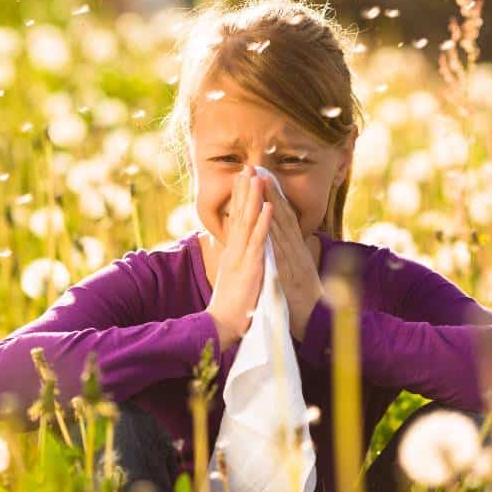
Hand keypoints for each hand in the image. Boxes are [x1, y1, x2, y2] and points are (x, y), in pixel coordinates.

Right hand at [206, 165, 273, 350]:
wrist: (222, 325)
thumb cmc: (231, 305)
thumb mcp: (234, 277)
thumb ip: (237, 261)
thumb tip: (239, 251)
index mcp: (233, 252)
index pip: (236, 219)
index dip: (240, 198)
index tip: (242, 178)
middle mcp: (235, 250)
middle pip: (239, 214)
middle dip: (244, 190)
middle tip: (247, 166)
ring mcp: (241, 257)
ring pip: (248, 222)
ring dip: (253, 198)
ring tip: (257, 177)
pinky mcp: (250, 266)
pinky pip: (258, 241)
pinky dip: (263, 222)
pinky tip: (268, 206)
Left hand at [258, 173, 325, 341]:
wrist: (316, 322)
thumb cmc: (303, 300)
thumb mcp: (295, 272)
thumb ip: (290, 255)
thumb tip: (284, 242)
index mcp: (295, 249)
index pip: (283, 218)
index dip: (273, 197)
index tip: (263, 177)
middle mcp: (296, 250)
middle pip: (282, 216)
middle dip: (271, 192)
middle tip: (259, 169)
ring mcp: (295, 260)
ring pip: (282, 228)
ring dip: (272, 204)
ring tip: (262, 184)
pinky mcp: (291, 273)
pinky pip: (281, 251)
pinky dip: (275, 234)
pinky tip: (268, 219)